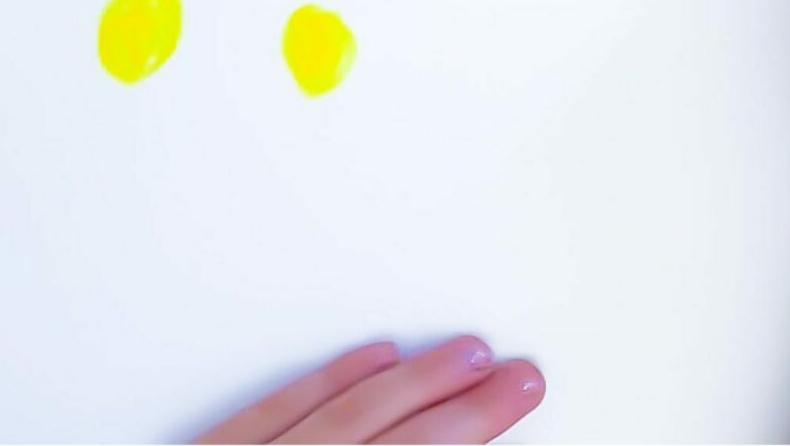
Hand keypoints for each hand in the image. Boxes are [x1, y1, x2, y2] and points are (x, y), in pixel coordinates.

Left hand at [197, 337, 544, 443]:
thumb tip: (450, 433)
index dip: (473, 426)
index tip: (517, 396)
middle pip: (387, 435)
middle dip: (461, 404)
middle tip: (517, 376)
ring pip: (338, 415)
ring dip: (409, 381)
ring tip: (466, 353)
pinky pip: (272, 411)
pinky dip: (328, 381)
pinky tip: (373, 356)